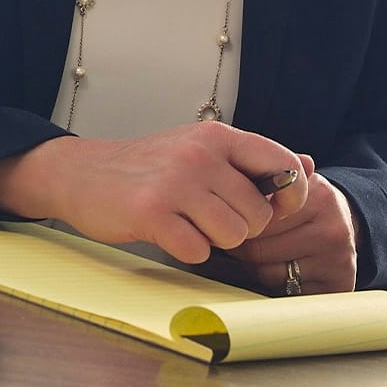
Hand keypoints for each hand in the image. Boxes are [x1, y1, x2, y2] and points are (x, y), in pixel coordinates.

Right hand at [0, 124, 308, 263]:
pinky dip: (187, 250)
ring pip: (234, 235)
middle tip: (204, 215)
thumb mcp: (196, 150)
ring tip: (184, 221)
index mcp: (214, 135)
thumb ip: (247, 161)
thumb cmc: (145, 168)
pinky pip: (199, 250)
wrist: (79, 172)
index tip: (267, 207)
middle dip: (239, 226)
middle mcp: (198, 154)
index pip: (282, 164)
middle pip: (259, 214)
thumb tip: (308, 165)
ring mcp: (175, 182)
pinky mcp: (152, 212)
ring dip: (213, 239)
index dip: (289, 195)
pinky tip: (166, 232)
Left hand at [227, 154, 357, 293]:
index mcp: (317, 196)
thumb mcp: (286, 180)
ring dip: (256, 267)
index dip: (237, 221)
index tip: (232, 219)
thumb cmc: (301, 202)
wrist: (344, 221)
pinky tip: (280, 270)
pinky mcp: (339, 286)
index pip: (255, 218)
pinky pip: (287, 292)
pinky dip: (276, 284)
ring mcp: (338, 260)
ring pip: (269, 274)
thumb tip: (236, 169)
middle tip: (239, 240)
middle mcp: (333, 228)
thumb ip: (261, 175)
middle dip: (242, 247)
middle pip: (258, 250)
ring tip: (261, 253)